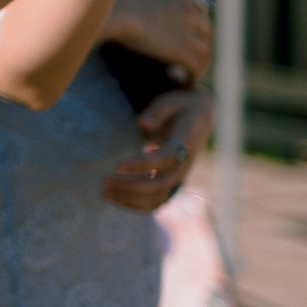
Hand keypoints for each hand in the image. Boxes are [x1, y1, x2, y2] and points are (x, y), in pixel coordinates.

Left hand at [102, 86, 210, 211]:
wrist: (202, 119)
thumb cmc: (181, 107)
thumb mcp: (172, 101)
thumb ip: (157, 111)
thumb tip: (143, 123)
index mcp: (184, 142)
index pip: (164, 159)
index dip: (141, 164)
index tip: (116, 165)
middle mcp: (184, 164)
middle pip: (160, 184)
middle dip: (130, 185)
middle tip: (103, 180)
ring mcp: (179, 175)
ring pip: (158, 197)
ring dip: (130, 198)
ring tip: (103, 192)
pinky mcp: (172, 181)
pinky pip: (156, 201)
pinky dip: (136, 204)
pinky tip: (113, 198)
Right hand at [107, 0, 211, 81]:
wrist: (119, 11)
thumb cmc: (119, 6)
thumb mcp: (146, 1)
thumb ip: (156, 9)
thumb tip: (146, 18)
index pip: (202, 16)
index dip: (199, 31)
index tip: (191, 41)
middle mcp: (192, 14)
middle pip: (207, 35)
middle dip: (202, 48)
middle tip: (192, 61)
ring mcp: (189, 33)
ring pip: (205, 53)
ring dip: (200, 66)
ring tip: (191, 75)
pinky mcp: (182, 51)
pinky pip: (196, 67)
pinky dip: (194, 77)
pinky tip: (187, 83)